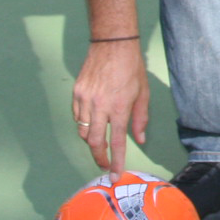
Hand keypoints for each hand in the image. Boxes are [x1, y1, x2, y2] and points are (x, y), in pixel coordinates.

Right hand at [71, 38, 149, 171]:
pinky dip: (83, 124)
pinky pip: (77, 116)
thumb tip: (139, 140)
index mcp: (119, 107)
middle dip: (98, 157)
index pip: (116, 142)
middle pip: (93, 141)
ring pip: (82, 130)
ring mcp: (85, 98)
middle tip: (103, 164)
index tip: (113, 175)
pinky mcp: (76, 92)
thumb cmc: (132, 67)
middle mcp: (100, 105)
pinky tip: (91, 122)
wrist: (113, 43)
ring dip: (90, 140)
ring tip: (99, 142)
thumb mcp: (143, 93)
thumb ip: (140, 119)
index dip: (115, 162)